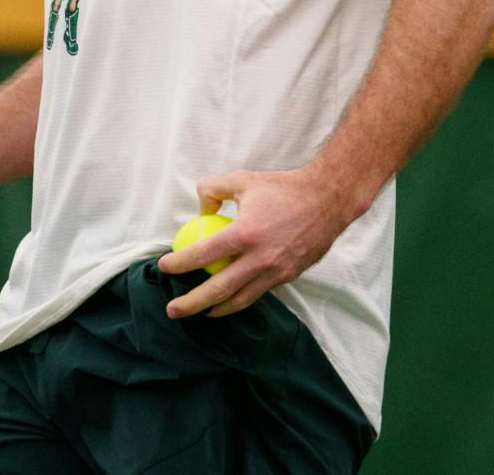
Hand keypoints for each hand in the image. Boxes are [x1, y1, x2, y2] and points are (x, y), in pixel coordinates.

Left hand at [154, 165, 362, 318]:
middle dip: (192, 303)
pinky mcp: (288, 276)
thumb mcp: (243, 180)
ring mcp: (276, 271)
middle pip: (219, 289)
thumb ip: (214, 190)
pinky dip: (240, 299)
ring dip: (216, 310)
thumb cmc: (283, 188)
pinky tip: (229, 300)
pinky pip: (259, 292)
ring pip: (241, 299)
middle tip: (172, 309)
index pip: (204, 254)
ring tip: (199, 314)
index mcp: (245, 233)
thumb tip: (200, 209)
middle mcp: (260, 258)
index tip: (164, 267)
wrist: (328, 200)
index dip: (180, 263)